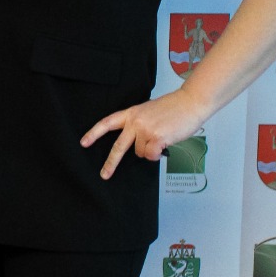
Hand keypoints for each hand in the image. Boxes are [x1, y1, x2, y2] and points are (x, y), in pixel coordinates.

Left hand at [80, 92, 200, 179]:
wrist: (191, 102)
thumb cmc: (174, 107)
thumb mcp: (149, 111)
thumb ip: (139, 124)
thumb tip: (138, 145)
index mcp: (132, 113)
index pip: (108, 123)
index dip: (94, 133)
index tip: (84, 143)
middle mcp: (135, 122)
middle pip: (118, 146)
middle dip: (110, 163)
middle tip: (104, 174)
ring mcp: (145, 130)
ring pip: (140, 153)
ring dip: (150, 150)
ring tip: (162, 137)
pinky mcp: (156, 138)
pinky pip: (151, 155)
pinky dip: (158, 154)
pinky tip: (165, 144)